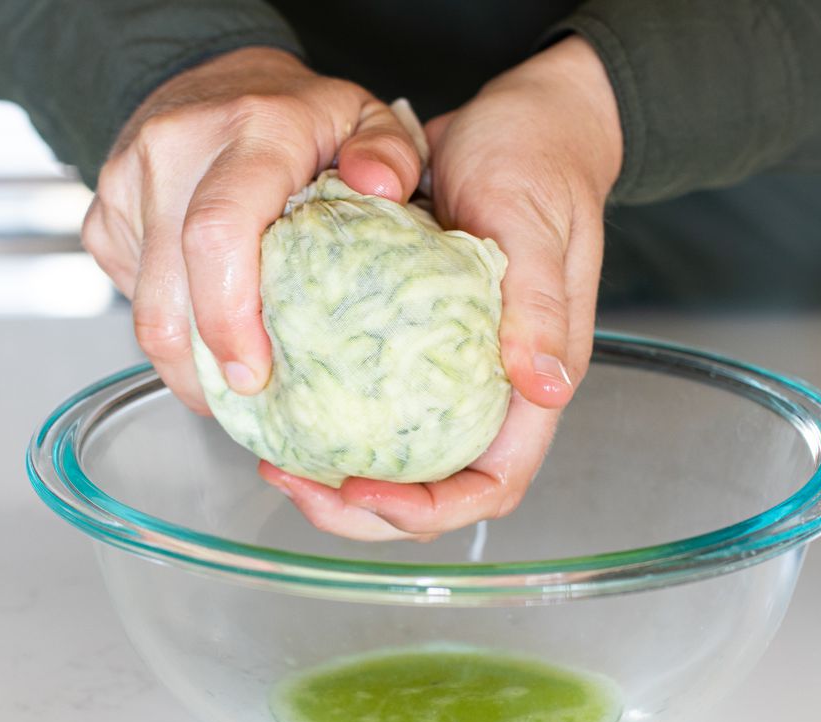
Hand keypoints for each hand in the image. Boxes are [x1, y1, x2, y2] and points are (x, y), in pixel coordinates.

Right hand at [82, 47, 422, 412]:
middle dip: (205, 367)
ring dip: (186, 361)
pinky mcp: (102, 219)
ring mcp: (126, 187)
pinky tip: (208, 326)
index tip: (254, 374)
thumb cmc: (294, 114)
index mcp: (248, 132)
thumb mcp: (362, 116)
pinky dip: (171, 328)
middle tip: (248, 401)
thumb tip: (382, 186)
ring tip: (230, 382)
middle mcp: (174, 152)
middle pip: (170, 292)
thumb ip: (388, 150)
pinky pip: (132, 299)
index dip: (229, 317)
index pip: (217, 233)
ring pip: (145, 308)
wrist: (209, 73)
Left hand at [260, 36, 622, 539]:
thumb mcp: (537, 227)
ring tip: (274, 456)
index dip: (430, 509)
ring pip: (391, 457)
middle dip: (360, 506)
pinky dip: (324, 415)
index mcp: (530, 385)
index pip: (490, 485)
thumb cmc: (538, 164)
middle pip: (430, 490)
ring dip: (332, 472)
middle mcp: (486, 392)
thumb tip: (546, 389)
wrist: (517, 112)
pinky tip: (277, 397)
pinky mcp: (406, 342)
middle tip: (290, 479)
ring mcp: (443, 371)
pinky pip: (366, 401)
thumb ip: (540, 308)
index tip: (362, 486)